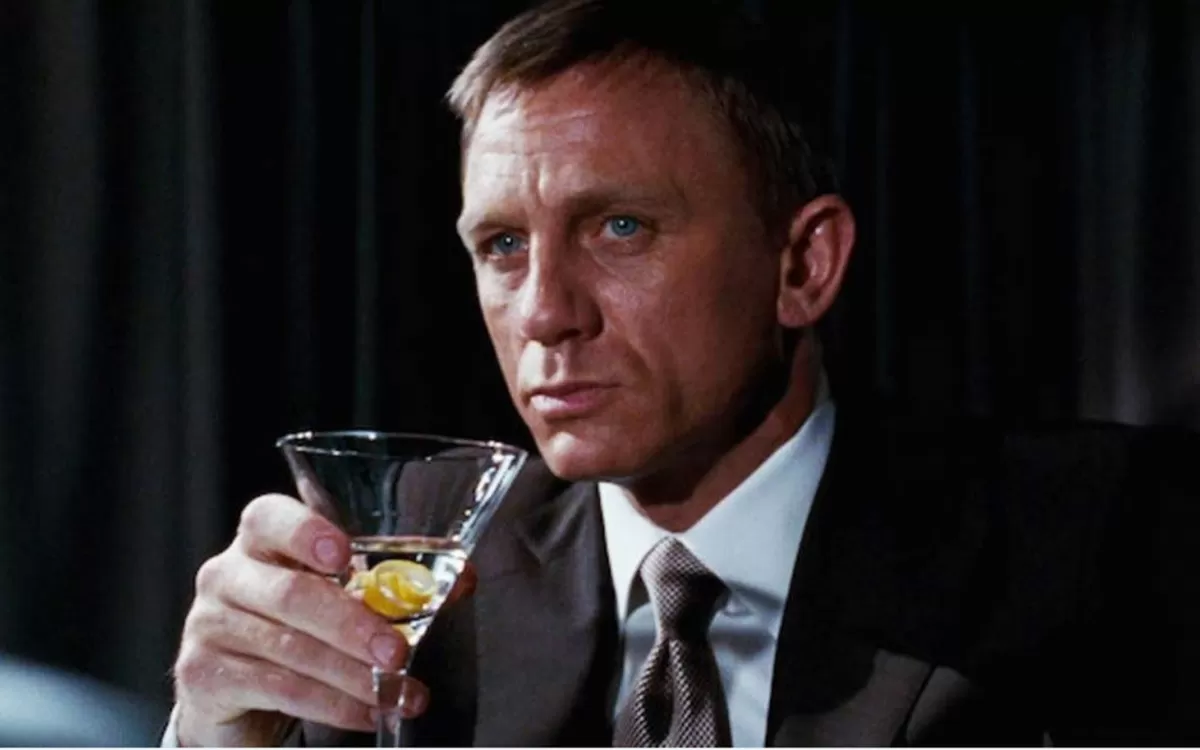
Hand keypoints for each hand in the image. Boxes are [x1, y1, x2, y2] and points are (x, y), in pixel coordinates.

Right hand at [172, 493, 476, 746]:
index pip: (268, 517)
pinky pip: (278, 688)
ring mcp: (209, 625)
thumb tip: (466, 577)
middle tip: (398, 650)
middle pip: (290, 593)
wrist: (237, 688)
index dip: (306, 533)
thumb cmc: (300, 626)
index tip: (346, 557)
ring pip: (289, 648)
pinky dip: (332, 704)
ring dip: (352, 674)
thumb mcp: (341, 595)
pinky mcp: (206, 675)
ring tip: (397, 690)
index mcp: (260, 540)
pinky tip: (366, 712)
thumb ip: (394, 582)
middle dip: (352, 624)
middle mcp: (227, 575)